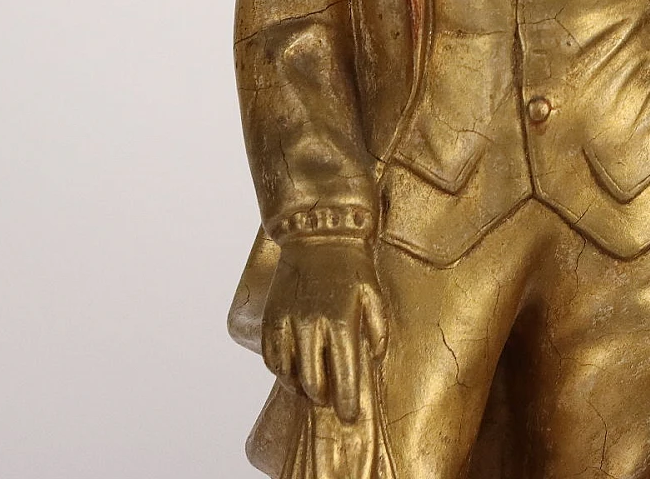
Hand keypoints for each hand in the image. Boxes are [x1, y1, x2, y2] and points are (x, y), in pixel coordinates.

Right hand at [261, 239, 388, 423]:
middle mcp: (312, 327)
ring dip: (302, 387)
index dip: (348, 403)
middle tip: (333, 399)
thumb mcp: (375, 294)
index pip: (345, 377)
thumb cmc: (352, 265)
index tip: (351, 416)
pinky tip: (294, 369)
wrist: (319, 233)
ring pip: (290, 375)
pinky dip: (281, 371)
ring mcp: (287, 323)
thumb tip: (374, 358)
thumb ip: (378, 330)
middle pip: (314, 384)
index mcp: (342, 322)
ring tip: (314, 386)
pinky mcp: (271, 318)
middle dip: (326, 397)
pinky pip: (272, 358)